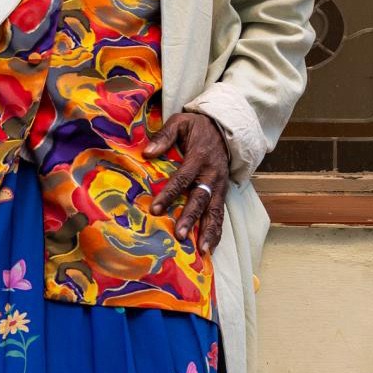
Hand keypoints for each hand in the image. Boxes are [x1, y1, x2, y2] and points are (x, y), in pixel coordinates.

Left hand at [146, 109, 230, 254]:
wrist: (224, 127)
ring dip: (208, 231)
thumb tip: (147, 152)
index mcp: (199, 157)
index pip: (183, 178)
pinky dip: (216, 231)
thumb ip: (164, 136)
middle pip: (200, 199)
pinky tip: (210, 247)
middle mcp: (212, 174)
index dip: (169, 194)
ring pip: (214, 211)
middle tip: (179, 236)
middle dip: (190, 218)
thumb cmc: (198, 127)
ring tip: (202, 250)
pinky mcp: (223, 192)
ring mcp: (219, 185)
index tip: (155, 209)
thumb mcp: (181, 122)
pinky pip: (220, 214)